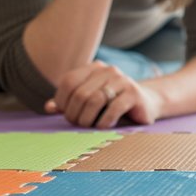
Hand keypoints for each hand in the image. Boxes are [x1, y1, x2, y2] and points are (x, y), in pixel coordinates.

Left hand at [45, 61, 160, 128]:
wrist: (146, 103)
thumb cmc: (113, 104)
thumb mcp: (90, 101)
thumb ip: (69, 102)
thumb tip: (49, 107)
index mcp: (94, 68)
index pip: (68, 81)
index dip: (62, 101)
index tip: (67, 114)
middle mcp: (108, 71)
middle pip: (80, 93)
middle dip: (74, 114)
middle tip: (77, 124)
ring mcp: (122, 80)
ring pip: (94, 100)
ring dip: (87, 119)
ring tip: (89, 126)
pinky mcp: (134, 94)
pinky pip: (112, 109)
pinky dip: (104, 122)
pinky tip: (103, 126)